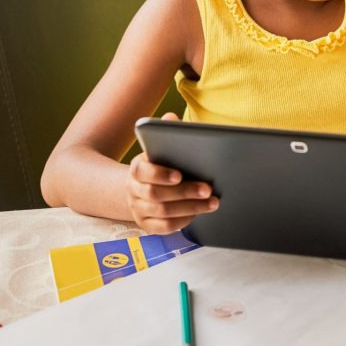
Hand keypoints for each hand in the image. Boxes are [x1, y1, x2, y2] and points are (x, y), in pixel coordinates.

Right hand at [126, 113, 219, 233]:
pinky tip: (198, 214)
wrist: (143, 187)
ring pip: (162, 212)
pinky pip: (163, 227)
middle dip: (184, 192)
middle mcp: (133, 190)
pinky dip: (181, 221)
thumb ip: (165, 133)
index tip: (179, 175)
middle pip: (155, 194)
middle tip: (208, 189)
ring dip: (190, 207)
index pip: (142, 171)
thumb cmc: (161, 164)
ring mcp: (138, 209)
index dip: (160, 174)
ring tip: (212, 202)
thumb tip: (171, 117)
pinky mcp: (146, 224)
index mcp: (137, 168)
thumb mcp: (161, 148)